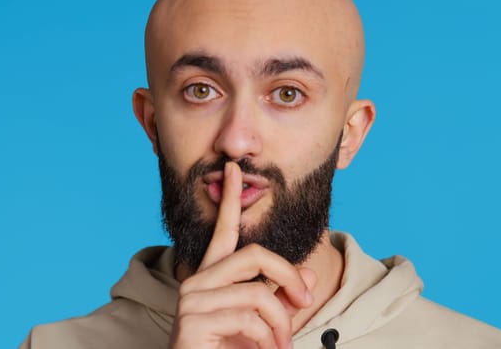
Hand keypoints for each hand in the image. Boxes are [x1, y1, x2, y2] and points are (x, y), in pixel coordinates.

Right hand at [169, 162, 315, 348]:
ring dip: (282, 322)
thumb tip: (308, 279)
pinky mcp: (193, 321)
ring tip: (283, 345)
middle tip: (306, 303)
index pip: (223, 232)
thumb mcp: (263, 323)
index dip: (230, 199)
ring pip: (258, 292)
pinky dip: (269, 339)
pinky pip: (249, 318)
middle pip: (255, 255)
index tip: (235, 170)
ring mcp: (192, 300)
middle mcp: (198, 281)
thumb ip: (282, 299)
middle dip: (289, 277)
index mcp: (211, 276)